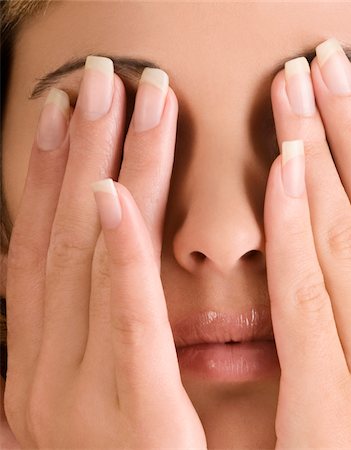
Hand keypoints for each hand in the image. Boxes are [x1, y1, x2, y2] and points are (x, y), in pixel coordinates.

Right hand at [4, 57, 205, 448]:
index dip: (48, 170)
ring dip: (105, 174)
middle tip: (100, 79)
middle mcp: (44, 369)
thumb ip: (93, 331)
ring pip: (91, 262)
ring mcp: (77, 395)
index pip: (45, 244)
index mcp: (41, 362)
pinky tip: (119, 199)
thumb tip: (93, 260)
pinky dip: (118, 259)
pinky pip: (126, 324)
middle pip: (66, 233)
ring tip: (120, 105)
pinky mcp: (134, 419)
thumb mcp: (92, 393)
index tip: (65, 110)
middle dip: (81, 149)